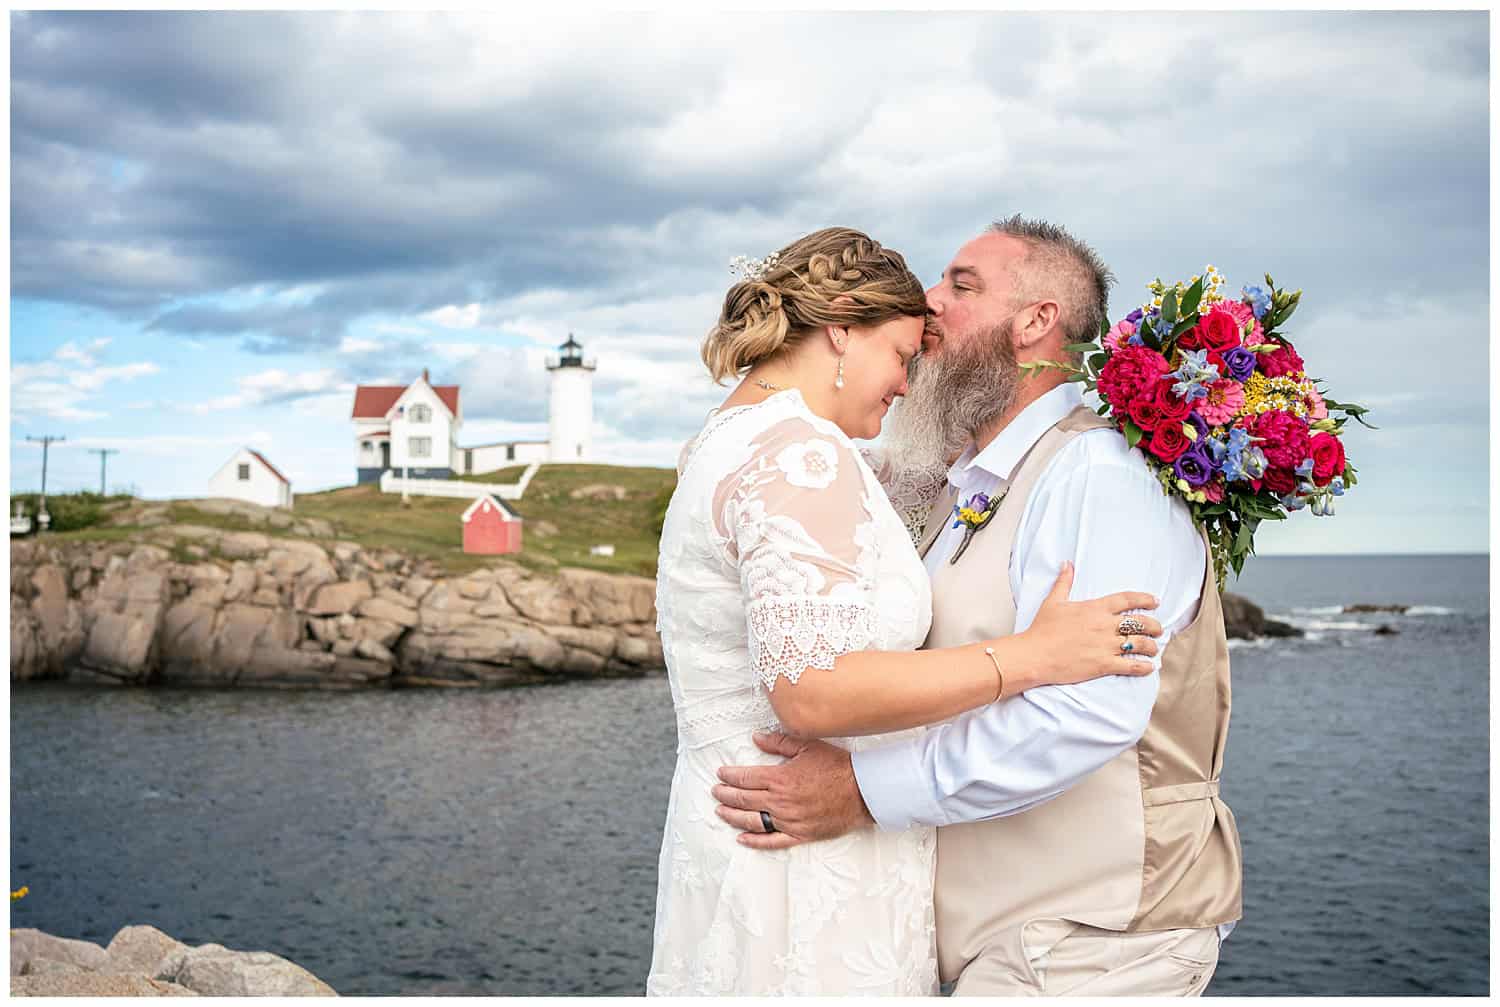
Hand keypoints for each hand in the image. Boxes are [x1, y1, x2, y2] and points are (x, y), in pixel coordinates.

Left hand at [712, 732, 873, 849]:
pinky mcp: (800, 835)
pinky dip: (755, 841)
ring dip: (733, 817)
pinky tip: (742, 839)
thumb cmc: (837, 767)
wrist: (863, 791)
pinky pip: (772, 842)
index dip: (729, 776)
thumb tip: (756, 738)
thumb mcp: (808, 746)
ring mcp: (789, 821)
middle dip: (725, 795)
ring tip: (721, 811)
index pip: (745, 778)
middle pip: (744, 799)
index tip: (721, 774)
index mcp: (779, 778)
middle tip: (715, 792)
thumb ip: (779, 742)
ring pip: (753, 821)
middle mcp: (780, 802)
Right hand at [1006, 561, 1164, 690]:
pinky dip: (1144, 667)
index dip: (1145, 599)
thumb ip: (1064, 582)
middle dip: (1154, 626)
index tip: (1155, 601)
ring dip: (1151, 646)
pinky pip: (1131, 666)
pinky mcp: (1103, 665)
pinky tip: (1149, 667)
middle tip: (1158, 629)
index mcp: (1095, 608)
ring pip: (1140, 644)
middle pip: (1140, 622)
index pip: (1127, 599)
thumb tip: (1068, 564)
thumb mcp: (1053, 602)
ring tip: (1153, 648)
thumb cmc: (1042, 629)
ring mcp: (1106, 646)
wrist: (1034, 655)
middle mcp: (1104, 625)